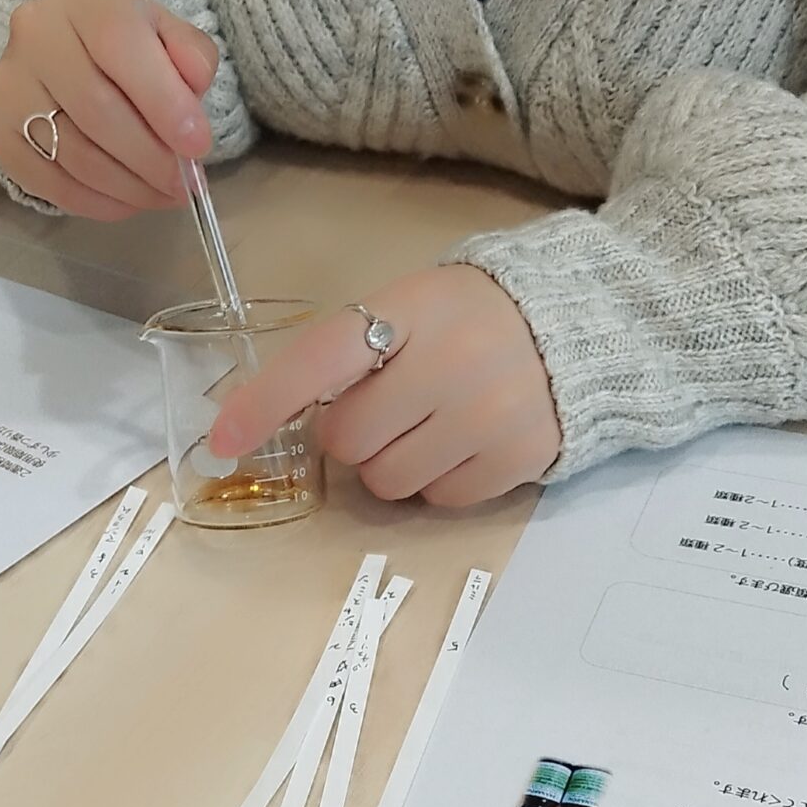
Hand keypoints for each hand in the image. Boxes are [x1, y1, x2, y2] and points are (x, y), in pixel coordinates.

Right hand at [0, 0, 217, 218]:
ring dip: (128, 187)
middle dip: (150, 157)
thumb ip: (190, 54)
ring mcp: (11, 85)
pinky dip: (97, 202)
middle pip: (96, 108)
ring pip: (74, 153)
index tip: (198, 145)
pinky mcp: (1, 134)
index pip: (120, 46)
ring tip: (163, 196)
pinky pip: (49, 182)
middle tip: (184, 183)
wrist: (66, 49)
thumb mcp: (166, 31)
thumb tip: (194, 89)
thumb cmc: (127, 43)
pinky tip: (128, 202)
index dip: (163, 103)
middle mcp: (36, 33)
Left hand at [208, 267, 562, 506]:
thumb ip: (353, 352)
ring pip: (387, 480)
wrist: (583, 325)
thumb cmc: (473, 318)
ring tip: (435, 422)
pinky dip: (440, 479)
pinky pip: (438, 499)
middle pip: (348, 439)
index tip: (224, 440)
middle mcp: (451, 361)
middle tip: (393, 406)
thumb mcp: (413, 307)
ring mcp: (489, 413)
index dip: (266, 401)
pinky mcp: (518, 458)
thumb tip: (280, 420)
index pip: (321, 360)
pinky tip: (468, 441)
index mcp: (412, 309)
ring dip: (394, 462)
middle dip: (355, 433)